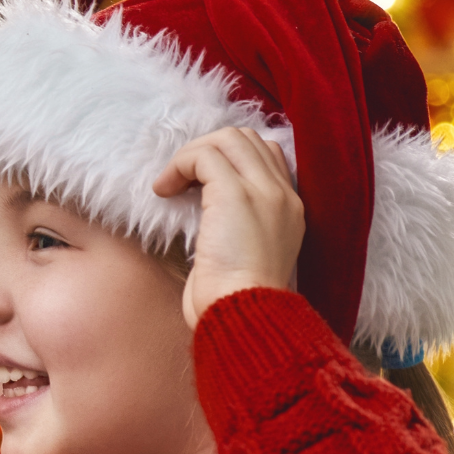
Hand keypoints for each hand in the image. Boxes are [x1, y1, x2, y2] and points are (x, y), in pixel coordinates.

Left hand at [152, 127, 304, 326]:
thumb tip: (204, 206)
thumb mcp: (244, 256)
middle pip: (246, 139)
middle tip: (180, 182)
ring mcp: (264, 191)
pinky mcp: (236, 195)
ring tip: (169, 187)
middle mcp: (283, 195)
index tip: (198, 185)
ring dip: (188, 156)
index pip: (266, 155)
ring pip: (226, 139)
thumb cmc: (237, 298)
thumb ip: (238, 225)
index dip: (227, 159)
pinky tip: (163, 192)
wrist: (246, 314)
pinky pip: (203, 156)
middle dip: (205, 151)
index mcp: (290, 208)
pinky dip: (177, 166)